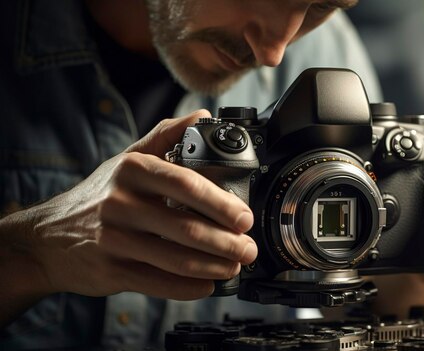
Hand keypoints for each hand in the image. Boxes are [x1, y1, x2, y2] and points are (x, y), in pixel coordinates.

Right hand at [2, 109, 256, 300]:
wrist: (47, 238)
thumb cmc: (98, 196)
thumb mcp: (127, 158)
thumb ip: (166, 136)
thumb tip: (204, 116)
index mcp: (132, 170)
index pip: (185, 184)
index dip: (221, 203)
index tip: (244, 217)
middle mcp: (120, 204)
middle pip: (186, 228)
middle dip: (226, 242)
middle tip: (248, 248)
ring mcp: (114, 240)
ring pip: (176, 259)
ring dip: (214, 267)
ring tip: (234, 266)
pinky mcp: (111, 271)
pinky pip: (159, 284)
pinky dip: (189, 288)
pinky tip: (208, 285)